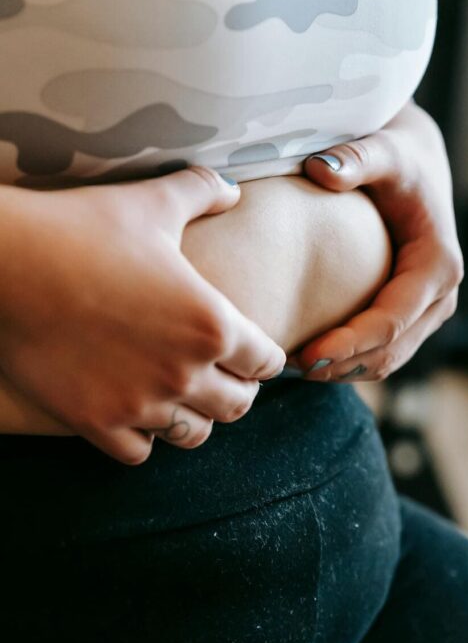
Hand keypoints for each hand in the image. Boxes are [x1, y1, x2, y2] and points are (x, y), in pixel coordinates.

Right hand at [0, 168, 285, 463]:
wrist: (6, 262)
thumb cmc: (81, 228)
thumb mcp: (151, 203)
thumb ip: (201, 192)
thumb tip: (232, 189)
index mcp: (213, 324)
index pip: (266, 363)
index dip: (263, 358)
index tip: (250, 353)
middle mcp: (185, 372)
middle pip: (238, 406)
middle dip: (235, 391)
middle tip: (221, 378)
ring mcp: (141, 404)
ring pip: (193, 435)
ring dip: (193, 418)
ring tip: (181, 399)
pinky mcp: (97, 422)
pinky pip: (139, 453)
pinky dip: (142, 438)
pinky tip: (133, 413)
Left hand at [291, 100, 463, 381]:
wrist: (417, 162)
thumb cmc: (397, 156)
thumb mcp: (383, 148)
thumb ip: (356, 157)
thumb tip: (321, 170)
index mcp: (439, 266)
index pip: (392, 322)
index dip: (349, 344)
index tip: (304, 354)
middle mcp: (441, 297)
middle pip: (390, 352)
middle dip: (341, 367)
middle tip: (285, 369)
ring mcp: (430, 313)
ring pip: (387, 361)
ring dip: (342, 371)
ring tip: (292, 368)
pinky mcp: (414, 318)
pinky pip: (383, 354)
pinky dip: (348, 363)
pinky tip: (307, 358)